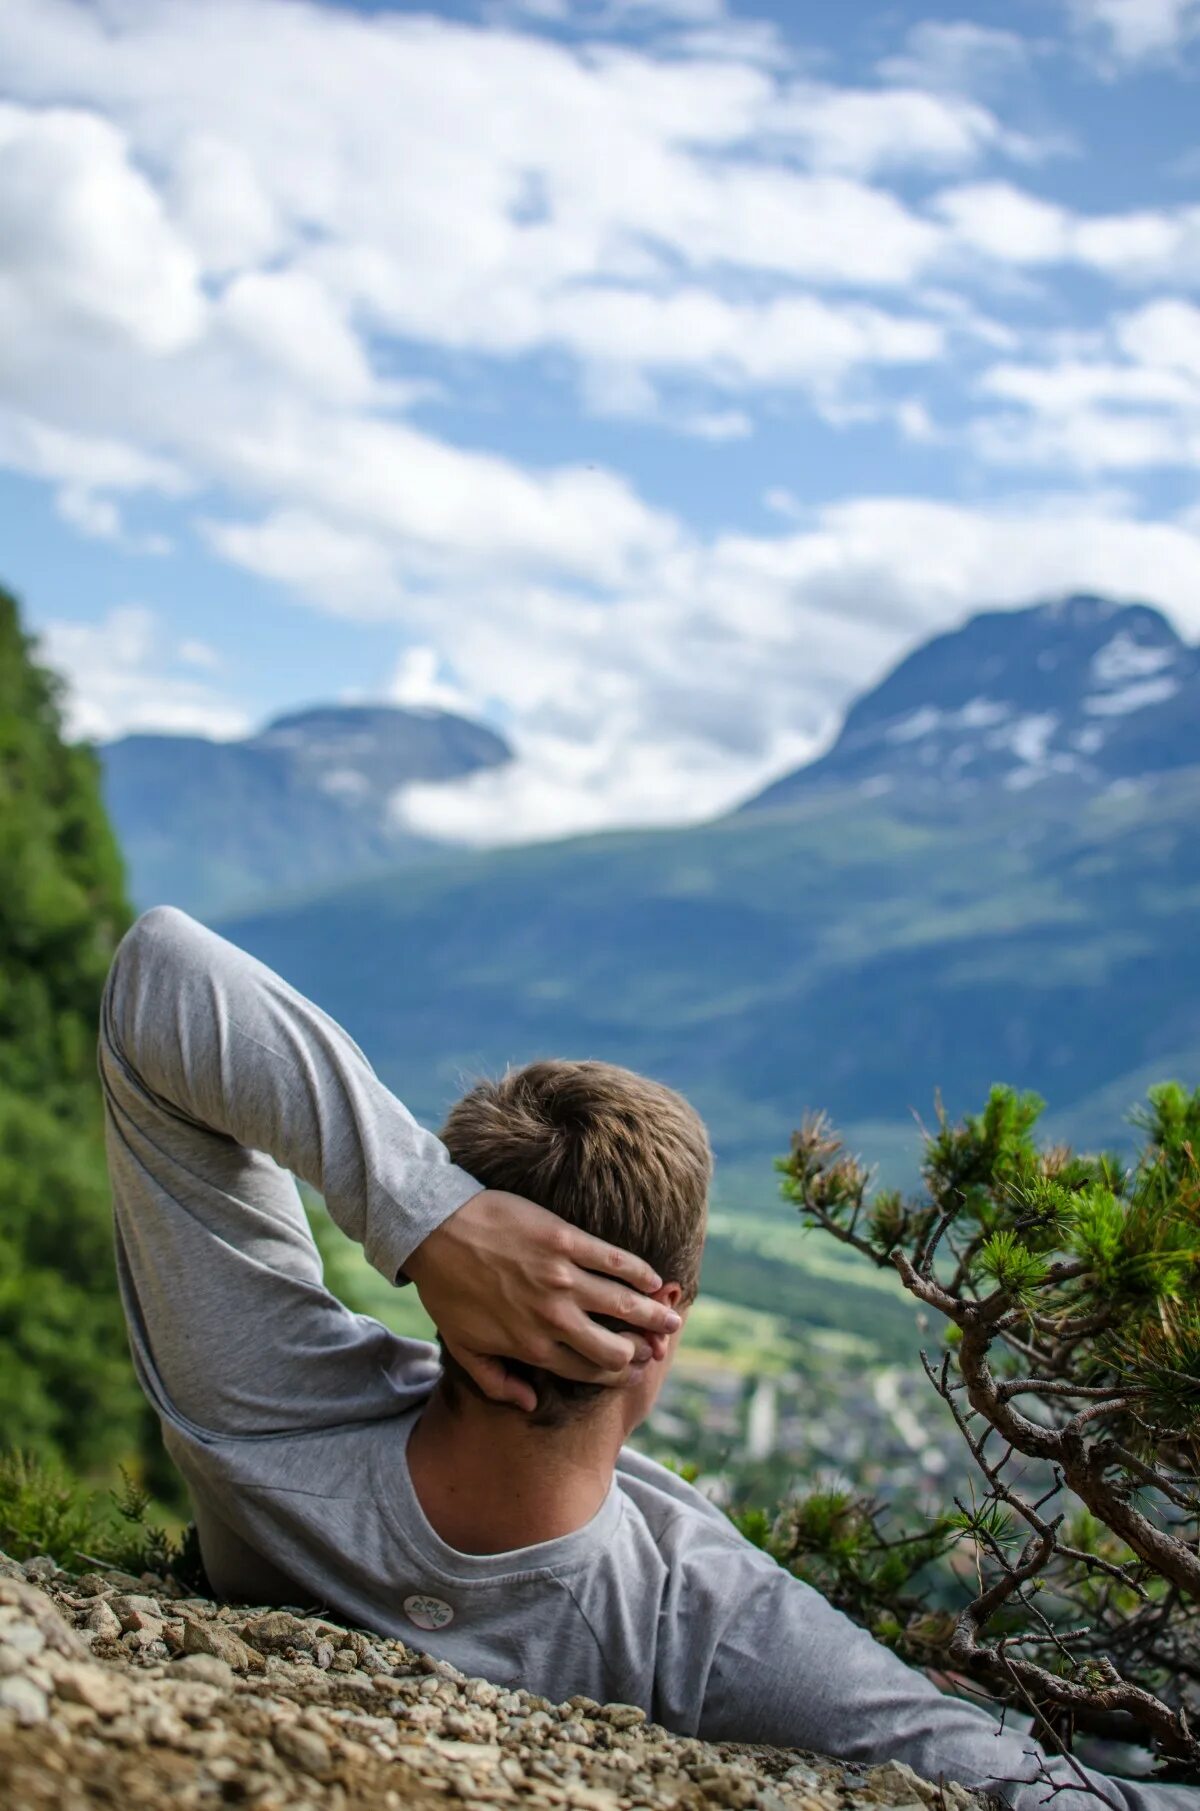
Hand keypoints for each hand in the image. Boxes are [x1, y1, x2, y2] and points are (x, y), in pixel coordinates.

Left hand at [404, 1189, 682, 1410]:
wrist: (435, 1230)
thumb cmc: (446, 1290)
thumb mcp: (463, 1347)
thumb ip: (498, 1382)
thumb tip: (531, 1403)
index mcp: (532, 1347)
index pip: (590, 1371)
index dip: (619, 1374)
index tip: (635, 1370)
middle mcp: (553, 1318)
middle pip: (615, 1346)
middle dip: (644, 1350)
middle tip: (658, 1344)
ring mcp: (562, 1278)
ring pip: (624, 1304)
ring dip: (654, 1314)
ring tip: (671, 1316)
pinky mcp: (566, 1240)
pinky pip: (615, 1260)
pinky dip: (639, 1272)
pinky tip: (653, 1278)